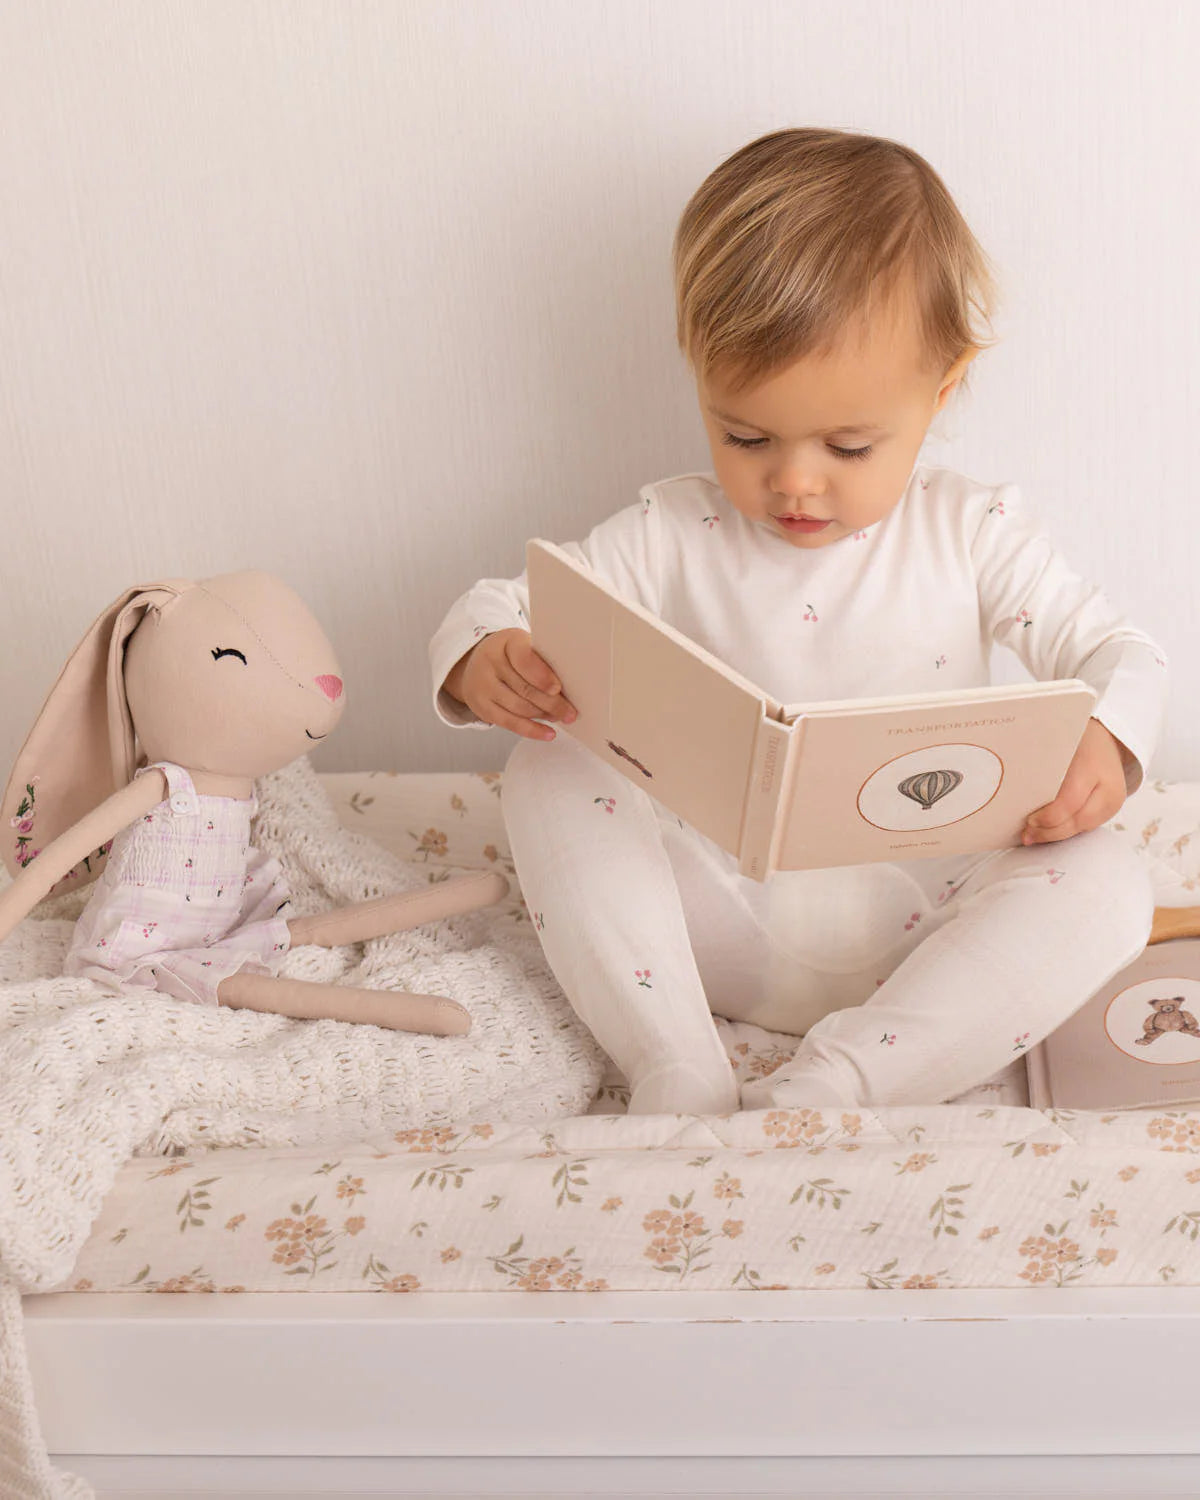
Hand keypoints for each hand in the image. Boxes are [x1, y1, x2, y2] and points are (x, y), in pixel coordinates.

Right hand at [443, 628, 576, 741]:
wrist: (476, 663)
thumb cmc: (510, 655)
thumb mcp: (524, 646)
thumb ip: (542, 660)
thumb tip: (569, 686)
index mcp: (507, 642)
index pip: (523, 659)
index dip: (541, 675)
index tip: (557, 688)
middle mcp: (491, 662)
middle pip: (524, 688)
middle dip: (551, 702)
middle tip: (570, 712)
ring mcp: (483, 686)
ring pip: (519, 707)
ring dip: (544, 715)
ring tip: (561, 717)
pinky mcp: (481, 707)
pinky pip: (509, 723)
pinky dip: (532, 730)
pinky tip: (547, 733)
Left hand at [1022, 717, 1129, 844]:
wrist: (1104, 739)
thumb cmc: (1075, 741)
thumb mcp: (1056, 749)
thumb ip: (1039, 772)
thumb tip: (1015, 796)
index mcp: (1091, 767)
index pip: (1069, 802)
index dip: (1047, 817)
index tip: (1029, 821)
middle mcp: (1108, 786)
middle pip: (1077, 820)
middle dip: (1049, 832)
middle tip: (1027, 833)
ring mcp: (1113, 800)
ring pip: (1082, 827)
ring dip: (1056, 834)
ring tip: (1034, 834)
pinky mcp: (1112, 810)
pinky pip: (1088, 826)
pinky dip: (1067, 829)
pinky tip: (1050, 830)